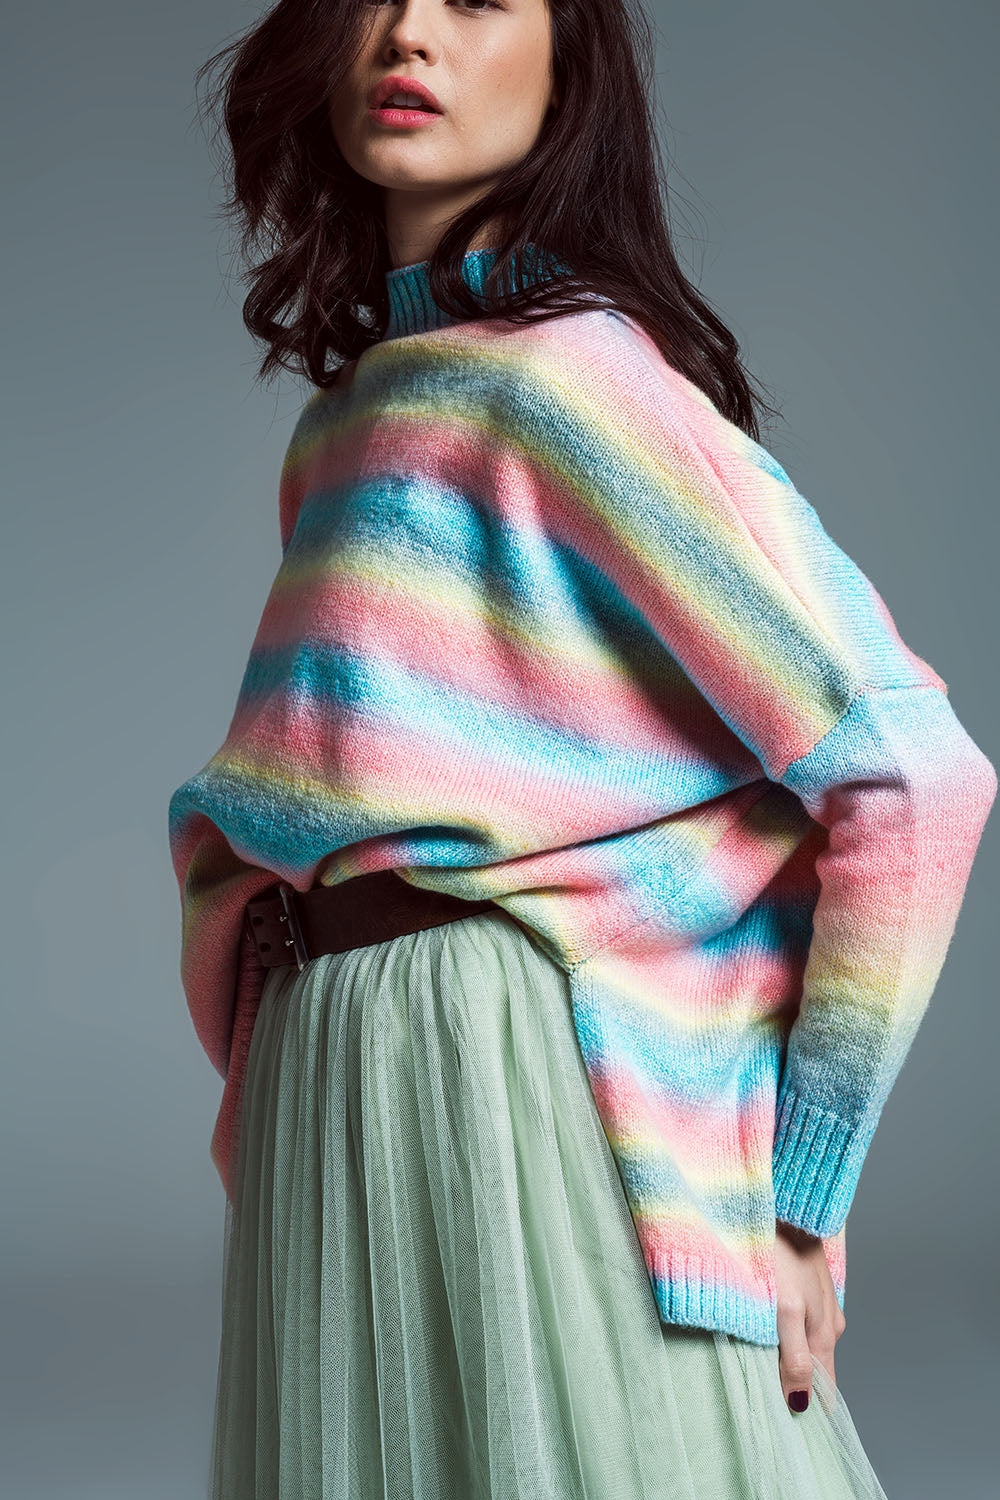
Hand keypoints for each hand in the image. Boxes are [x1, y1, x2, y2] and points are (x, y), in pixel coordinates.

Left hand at [774, 1219, 846, 1412]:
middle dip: (796, 1386)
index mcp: (825, 1336)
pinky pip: (800, 1323)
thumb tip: (802, 1403)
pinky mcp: (808, 1287)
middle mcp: (828, 1324)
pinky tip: (769, 1331)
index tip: (787, 1424)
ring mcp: (820, 1305)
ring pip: (807, 1345)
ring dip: (789, 1359)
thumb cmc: (781, 1256)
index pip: (824, 1390)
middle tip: (767, 1401)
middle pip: (815, 1369)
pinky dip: (786, 1334)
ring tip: (764, 1370)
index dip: (808, 1408)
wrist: (788, 1206)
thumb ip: (792, 1357)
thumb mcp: (784, 1311)